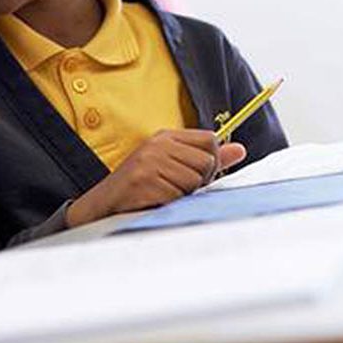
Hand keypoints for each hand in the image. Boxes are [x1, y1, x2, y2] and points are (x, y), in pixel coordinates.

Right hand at [66, 129, 245, 227]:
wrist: (102, 205)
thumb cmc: (140, 187)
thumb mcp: (172, 165)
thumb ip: (205, 157)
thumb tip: (240, 150)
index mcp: (166, 137)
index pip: (210, 140)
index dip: (211, 161)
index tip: (196, 174)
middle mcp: (158, 144)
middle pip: (207, 161)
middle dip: (199, 182)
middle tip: (177, 189)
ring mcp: (150, 161)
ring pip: (194, 181)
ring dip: (183, 196)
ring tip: (163, 195)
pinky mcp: (144, 180)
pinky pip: (177, 196)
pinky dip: (169, 205)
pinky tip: (154, 202)